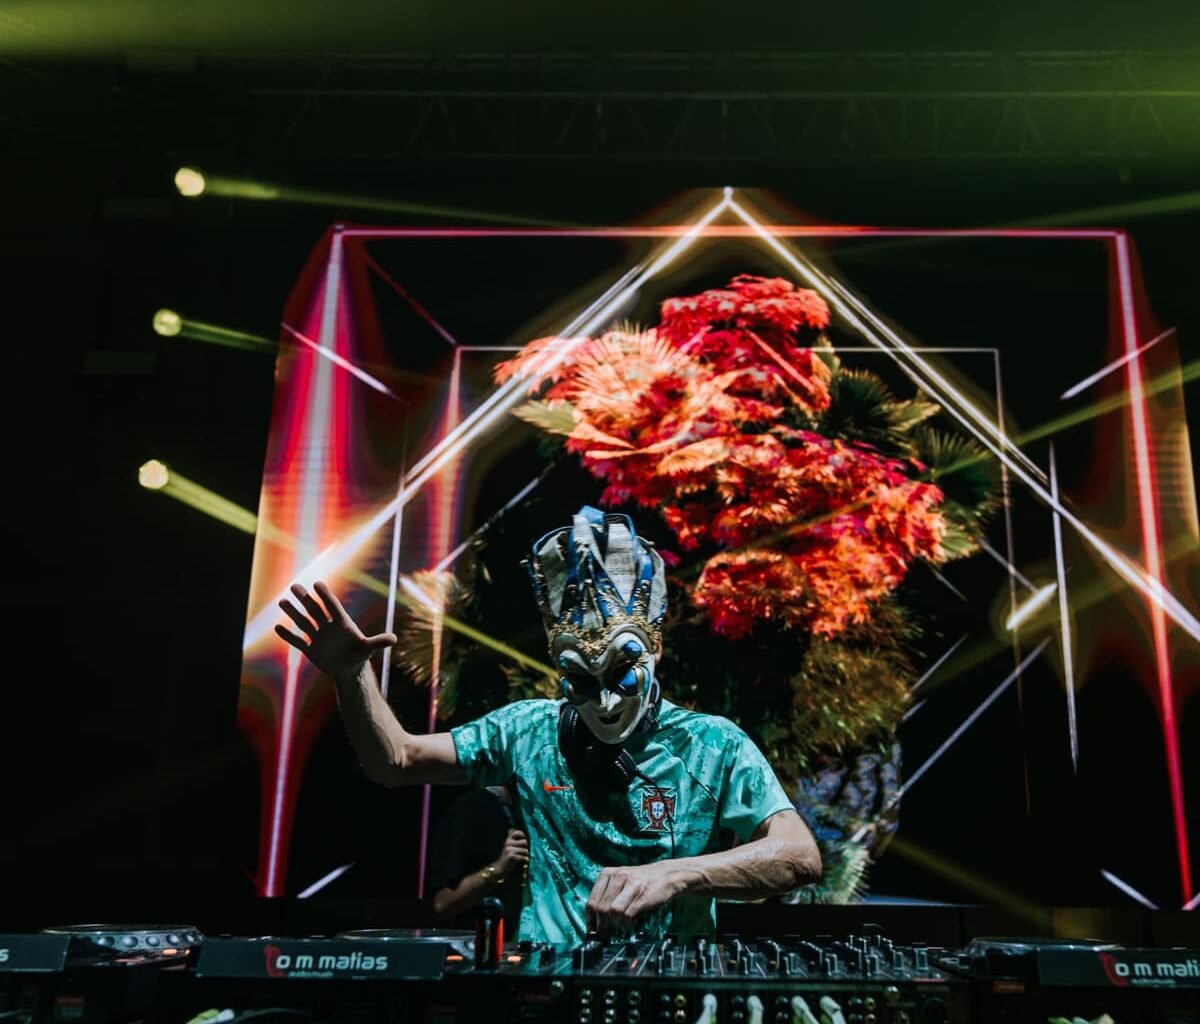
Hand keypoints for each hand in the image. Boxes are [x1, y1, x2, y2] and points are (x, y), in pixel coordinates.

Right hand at [274, 581, 396, 677]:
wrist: (349, 668)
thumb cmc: (360, 654)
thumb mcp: (369, 648)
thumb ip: (379, 642)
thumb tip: (394, 639)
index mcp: (342, 623)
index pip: (332, 606)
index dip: (325, 596)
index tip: (317, 583)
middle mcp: (328, 627)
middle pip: (315, 610)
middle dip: (304, 599)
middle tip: (294, 586)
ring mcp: (318, 637)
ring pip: (304, 622)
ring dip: (293, 612)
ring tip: (282, 601)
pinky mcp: (311, 649)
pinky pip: (298, 641)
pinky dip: (288, 636)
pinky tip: (277, 627)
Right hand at [493, 829, 529, 878]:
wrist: (499, 869)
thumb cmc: (505, 858)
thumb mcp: (507, 846)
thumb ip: (509, 838)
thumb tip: (510, 829)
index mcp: (507, 840)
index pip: (516, 832)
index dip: (522, 835)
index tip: (522, 841)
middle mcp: (508, 843)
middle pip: (524, 842)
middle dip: (526, 848)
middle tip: (522, 853)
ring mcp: (509, 850)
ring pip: (525, 850)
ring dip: (526, 855)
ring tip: (522, 858)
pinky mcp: (511, 856)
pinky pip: (523, 857)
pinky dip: (525, 860)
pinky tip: (522, 862)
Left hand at [586, 862, 684, 938]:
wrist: (667, 875)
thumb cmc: (642, 881)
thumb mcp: (620, 880)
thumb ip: (607, 894)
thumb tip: (595, 918)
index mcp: (608, 873)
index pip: (592, 900)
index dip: (590, 919)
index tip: (592, 930)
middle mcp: (618, 877)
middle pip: (601, 908)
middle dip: (601, 925)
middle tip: (604, 935)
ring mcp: (630, 885)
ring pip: (613, 911)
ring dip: (615, 924)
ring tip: (620, 926)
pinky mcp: (642, 895)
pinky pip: (628, 914)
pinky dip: (627, 924)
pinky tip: (631, 923)